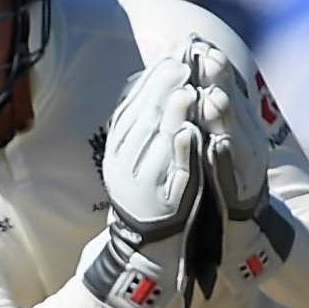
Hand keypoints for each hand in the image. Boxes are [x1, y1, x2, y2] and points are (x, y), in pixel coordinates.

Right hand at [82, 54, 202, 307]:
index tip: (172, 56)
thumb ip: (142, 126)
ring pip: (157, 144)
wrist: (148, 250)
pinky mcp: (165, 205)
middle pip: (143, 121)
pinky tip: (191, 132)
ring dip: (172, 116)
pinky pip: (174, 174)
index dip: (152, 81)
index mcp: (117, 153)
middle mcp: (124, 168)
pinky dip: (181, 152)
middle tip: (183, 64)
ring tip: (188, 90)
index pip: (132, 108)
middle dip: (163, 90)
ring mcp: (143, 187)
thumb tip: (151, 81)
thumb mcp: (137, 159)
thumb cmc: (149, 195)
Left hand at [189, 40, 271, 222]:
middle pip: (232, 108)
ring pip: (235, 137)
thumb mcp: (216, 141)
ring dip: (225, 116)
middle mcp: (246, 143)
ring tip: (211, 96)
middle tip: (206, 57)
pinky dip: (226, 159)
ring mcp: (247, 169)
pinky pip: (233, 175)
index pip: (225, 91)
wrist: (246, 230)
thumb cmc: (224, 178)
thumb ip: (209, 112)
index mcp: (236, 128)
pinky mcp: (243, 195)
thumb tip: (194, 68)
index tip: (199, 43)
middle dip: (221, 81)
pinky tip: (217, 145)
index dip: (214, 68)